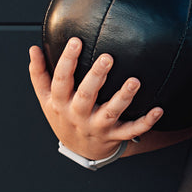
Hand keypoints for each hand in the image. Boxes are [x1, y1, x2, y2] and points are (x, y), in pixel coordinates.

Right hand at [28, 37, 164, 159]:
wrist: (78, 150)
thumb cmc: (62, 117)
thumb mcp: (46, 99)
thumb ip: (39, 74)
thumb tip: (33, 48)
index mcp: (60, 103)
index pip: (61, 80)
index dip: (67, 61)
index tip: (76, 41)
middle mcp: (77, 115)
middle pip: (86, 96)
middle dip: (96, 77)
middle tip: (107, 58)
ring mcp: (97, 126)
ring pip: (111, 113)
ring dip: (124, 98)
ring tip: (134, 81)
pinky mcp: (114, 136)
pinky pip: (131, 131)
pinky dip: (146, 122)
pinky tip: (158, 110)